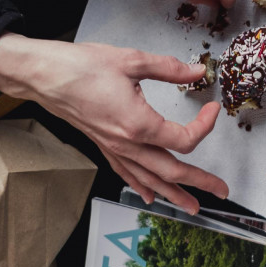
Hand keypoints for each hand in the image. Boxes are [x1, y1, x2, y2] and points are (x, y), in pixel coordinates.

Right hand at [0, 32, 228, 213]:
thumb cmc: (81, 67)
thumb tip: (196, 72)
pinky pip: (126, 173)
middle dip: (199, 182)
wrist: (44, 75)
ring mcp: (114, 148)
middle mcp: (127, 143)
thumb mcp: (132, 60)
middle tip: (221, 190)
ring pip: (149, 179)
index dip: (205, 126)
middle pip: (171, 171)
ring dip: (173, 194)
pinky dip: (141, 186)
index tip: (213, 109)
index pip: (184, 138)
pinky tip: (149, 196)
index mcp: (138, 124)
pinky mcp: (103, 146)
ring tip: (193, 207)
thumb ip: (169, 68)